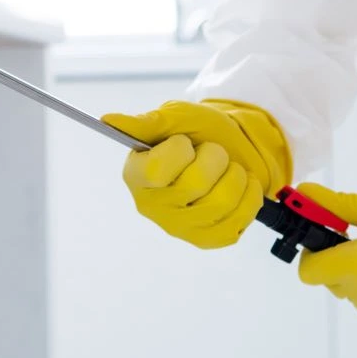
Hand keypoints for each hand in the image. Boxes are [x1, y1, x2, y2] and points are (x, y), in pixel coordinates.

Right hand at [103, 100, 291, 248]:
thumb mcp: (175, 117)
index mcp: (136, 175)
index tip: (184, 142)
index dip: (179, 151)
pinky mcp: (207, 240)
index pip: (156, 171)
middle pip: (195, 185)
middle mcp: (152, 206)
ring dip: (236, 176)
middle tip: (213, 152)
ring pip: (221, 202)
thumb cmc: (199, 132)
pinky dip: (248, 197)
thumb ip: (146, 122)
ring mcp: (179, 228)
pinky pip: (237, 221)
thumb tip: (108, 120)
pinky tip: (240, 187)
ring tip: (229, 169)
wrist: (233, 147)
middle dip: (215, 157)